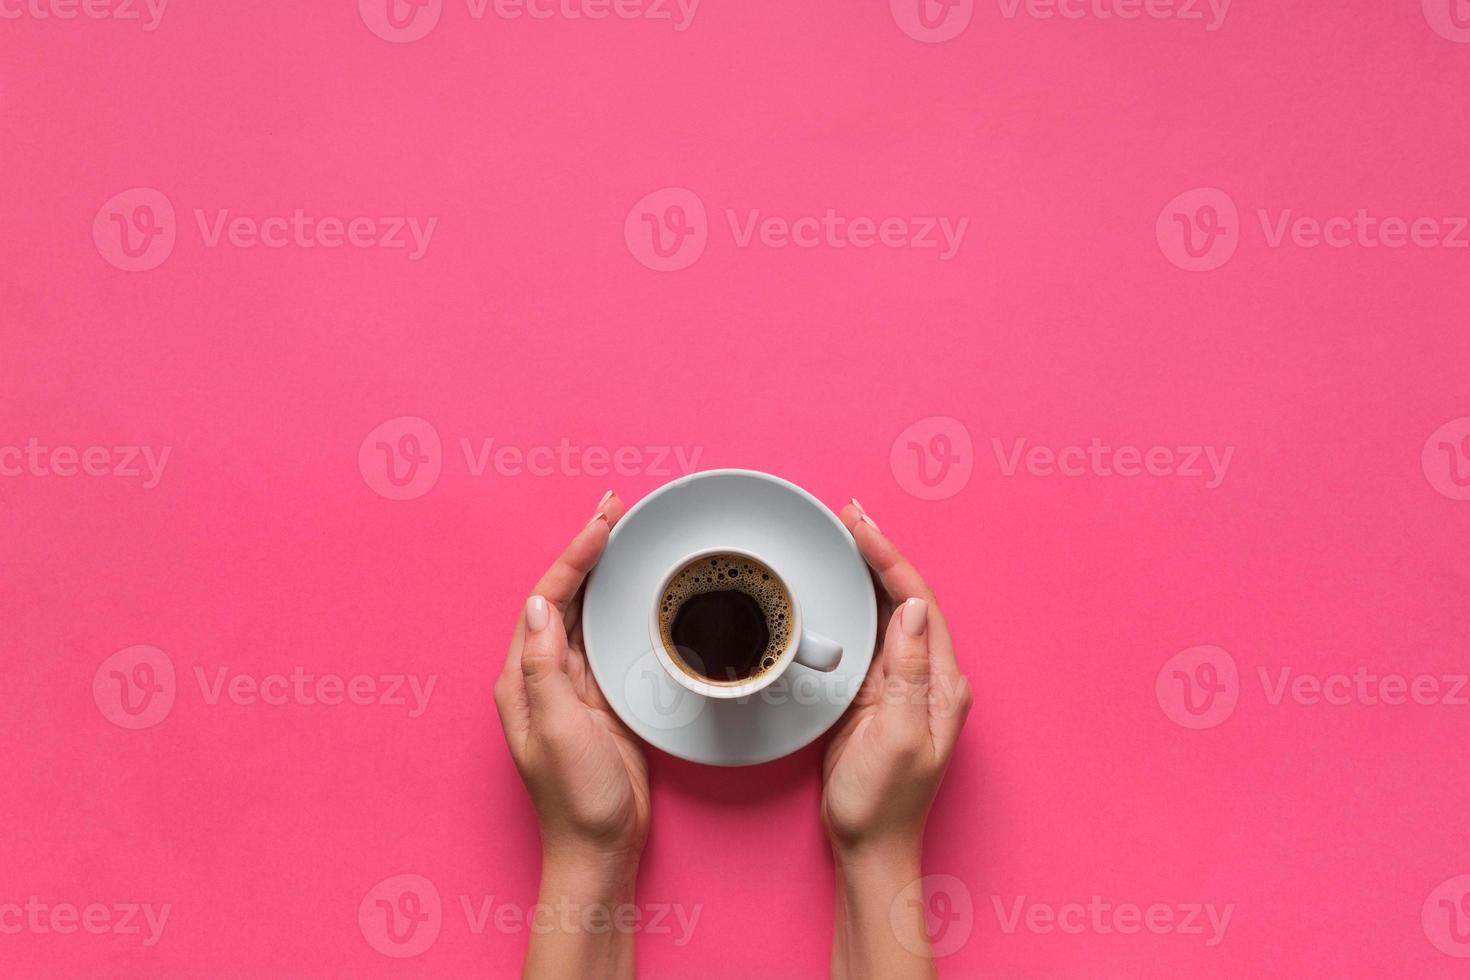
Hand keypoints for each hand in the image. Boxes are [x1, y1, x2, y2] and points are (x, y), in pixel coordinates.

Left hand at [494, 492, 648, 979]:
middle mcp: (545, 675)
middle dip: (588, 550)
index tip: (602, 524)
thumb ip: (547, 667)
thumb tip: (540, 605)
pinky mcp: (603, 699)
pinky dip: (622, 606)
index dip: (574, 557)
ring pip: (587, 612)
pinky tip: (637, 589)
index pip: (547, 599)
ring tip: (624, 532)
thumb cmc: (577, 799)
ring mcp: (575, 686)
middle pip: (564, 596)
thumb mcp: (561, 729)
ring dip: (604, 571)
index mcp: (524, 678)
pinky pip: (609, 638)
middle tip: (615, 508)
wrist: (601, 848)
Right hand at [822, 499, 971, 978]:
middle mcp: (925, 676)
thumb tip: (907, 608)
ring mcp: (899, 684)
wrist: (868, 847)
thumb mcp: (897, 736)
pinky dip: (850, 603)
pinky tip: (834, 586)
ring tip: (841, 534)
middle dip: (877, 552)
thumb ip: (903, 671)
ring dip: (864, 572)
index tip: (860, 526)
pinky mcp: (872, 695)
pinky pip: (864, 636)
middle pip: (903, 596)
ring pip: (884, 611)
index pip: (916, 601)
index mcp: (940, 682)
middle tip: (846, 514)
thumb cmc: (883, 802)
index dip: (888, 558)